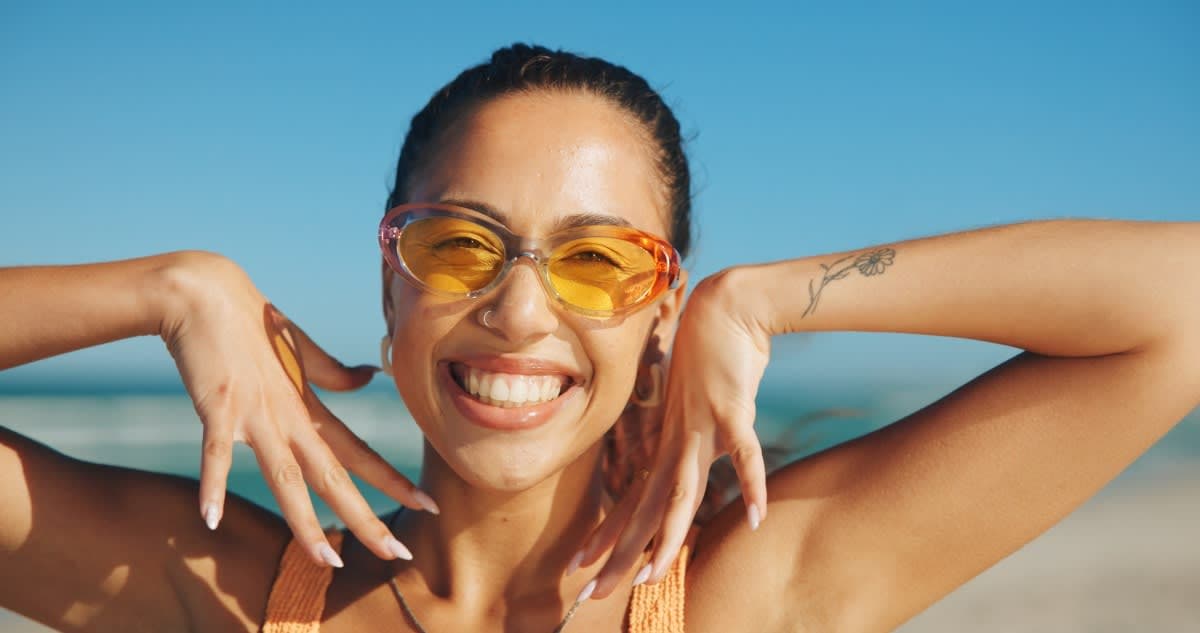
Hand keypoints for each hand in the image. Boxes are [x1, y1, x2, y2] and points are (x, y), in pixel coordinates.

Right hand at [158, 252, 435, 565]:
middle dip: (366, 518)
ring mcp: (256, 414)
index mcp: (310, 407)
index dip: (393, 481)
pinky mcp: (218, 405)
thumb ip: (334, 372)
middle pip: (333, 476)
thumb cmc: (251, 323)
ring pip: (286, 477)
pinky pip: (216, 452)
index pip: (359, 453)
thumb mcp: (300, 350)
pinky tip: (210, 519)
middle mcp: (290, 417)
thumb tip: (369, 377)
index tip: (427, 506)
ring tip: (325, 559)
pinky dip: (213, 484)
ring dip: (305, 521)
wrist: (205, 291)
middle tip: (398, 555)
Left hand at [572, 270, 770, 598]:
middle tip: (590, 592)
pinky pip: (743, 450)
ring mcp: (702, 426)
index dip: (609, 535)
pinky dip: (751, 480)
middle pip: (646, 508)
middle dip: (620, 552)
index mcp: (668, 444)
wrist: (726, 307)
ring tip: (651, 574)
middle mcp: (677, 441)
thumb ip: (692, 439)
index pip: (632, 501)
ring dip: (666, 534)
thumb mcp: (696, 407)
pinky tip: (756, 515)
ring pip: (681, 490)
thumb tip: (687, 464)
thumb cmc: (711, 357)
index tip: (581, 567)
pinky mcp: (731, 407)